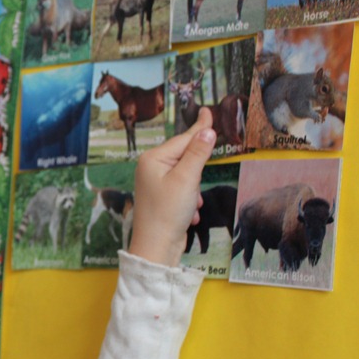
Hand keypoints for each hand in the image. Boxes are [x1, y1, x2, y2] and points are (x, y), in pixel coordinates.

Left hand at [128, 108, 216, 265]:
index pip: (183, 139)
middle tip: (195, 186)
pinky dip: (191, 201)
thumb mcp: (187, 179)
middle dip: (196, 171)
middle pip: (184, 157)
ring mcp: (155, 183)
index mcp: (153, 159)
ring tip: (191, 204)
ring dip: (195, 189)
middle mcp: (151, 168)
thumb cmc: (168, 212)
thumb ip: (198, 153)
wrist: (156, 247)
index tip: (208, 111)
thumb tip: (207, 131)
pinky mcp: (162, 198)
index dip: (199, 128)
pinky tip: (191, 214)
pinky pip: (184, 191)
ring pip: (187, 176)